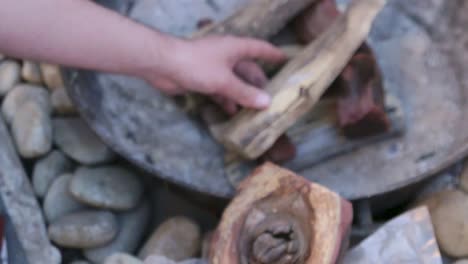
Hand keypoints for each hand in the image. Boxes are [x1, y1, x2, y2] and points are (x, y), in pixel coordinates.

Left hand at [143, 35, 284, 109]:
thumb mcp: (224, 81)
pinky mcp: (202, 78)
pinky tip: (232, 112)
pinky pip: (220, 90)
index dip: (272, 54)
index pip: (259, 48)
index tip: (285, 60)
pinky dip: (226, 100)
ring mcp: (214, 67)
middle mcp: (227, 56)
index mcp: (235, 48)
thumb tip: (267, 103)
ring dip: (242, 95)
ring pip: (233, 82)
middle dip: (257, 83)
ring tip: (254, 111)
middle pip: (247, 69)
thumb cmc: (197, 66)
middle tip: (270, 98)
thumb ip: (244, 93)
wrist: (163, 65)